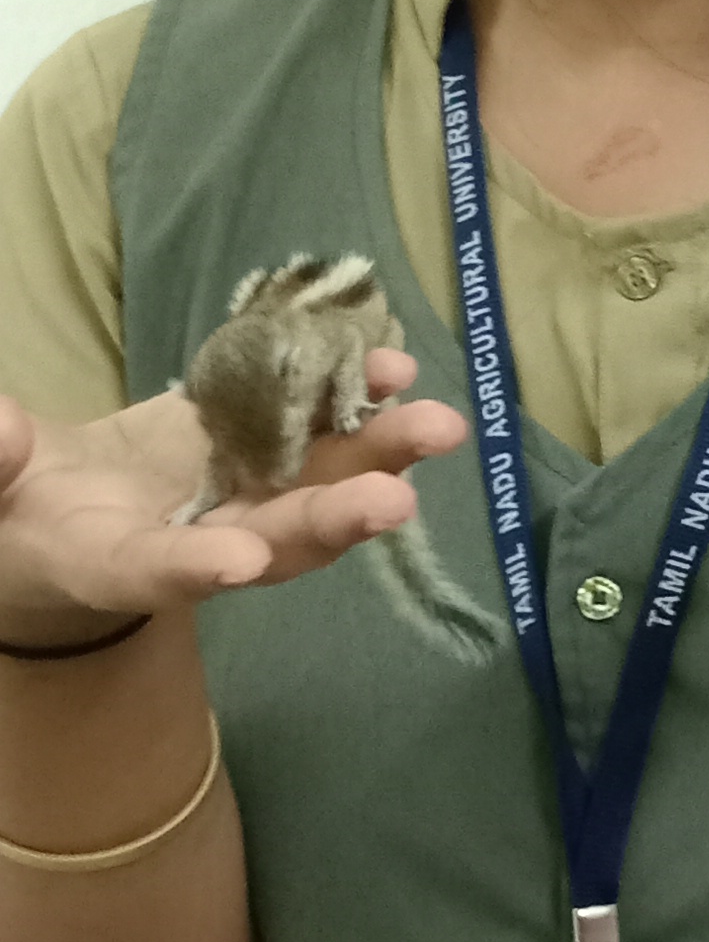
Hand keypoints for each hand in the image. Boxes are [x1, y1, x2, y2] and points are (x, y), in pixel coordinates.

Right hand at [0, 355, 467, 644]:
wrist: (48, 509)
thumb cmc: (13, 514)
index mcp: (114, 564)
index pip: (156, 572)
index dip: (197, 567)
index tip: (236, 561)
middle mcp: (196, 540)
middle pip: (274, 540)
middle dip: (335, 519)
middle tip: (395, 499)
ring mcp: (234, 494)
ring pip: (315, 484)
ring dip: (377, 457)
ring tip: (434, 424)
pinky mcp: (249, 445)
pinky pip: (309, 427)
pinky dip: (354, 401)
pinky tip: (393, 369)